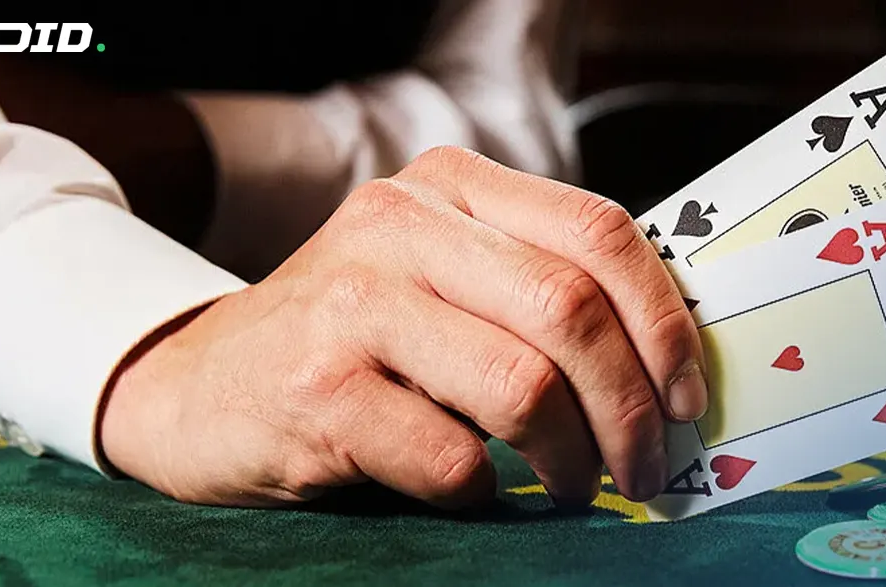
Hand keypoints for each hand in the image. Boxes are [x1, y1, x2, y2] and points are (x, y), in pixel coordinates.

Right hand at [99, 147, 706, 507]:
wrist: (196, 388)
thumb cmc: (351, 342)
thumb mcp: (438, 276)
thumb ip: (534, 285)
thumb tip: (671, 360)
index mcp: (448, 186)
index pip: (599, 230)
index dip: (664, 320)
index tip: (689, 394)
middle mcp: (399, 226)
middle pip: (572, 310)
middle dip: (632, 406)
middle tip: (646, 465)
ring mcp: (351, 304)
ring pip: (524, 385)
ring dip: (572, 457)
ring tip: (576, 486)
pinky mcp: (317, 389)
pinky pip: (451, 456)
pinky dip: (484, 489)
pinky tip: (474, 489)